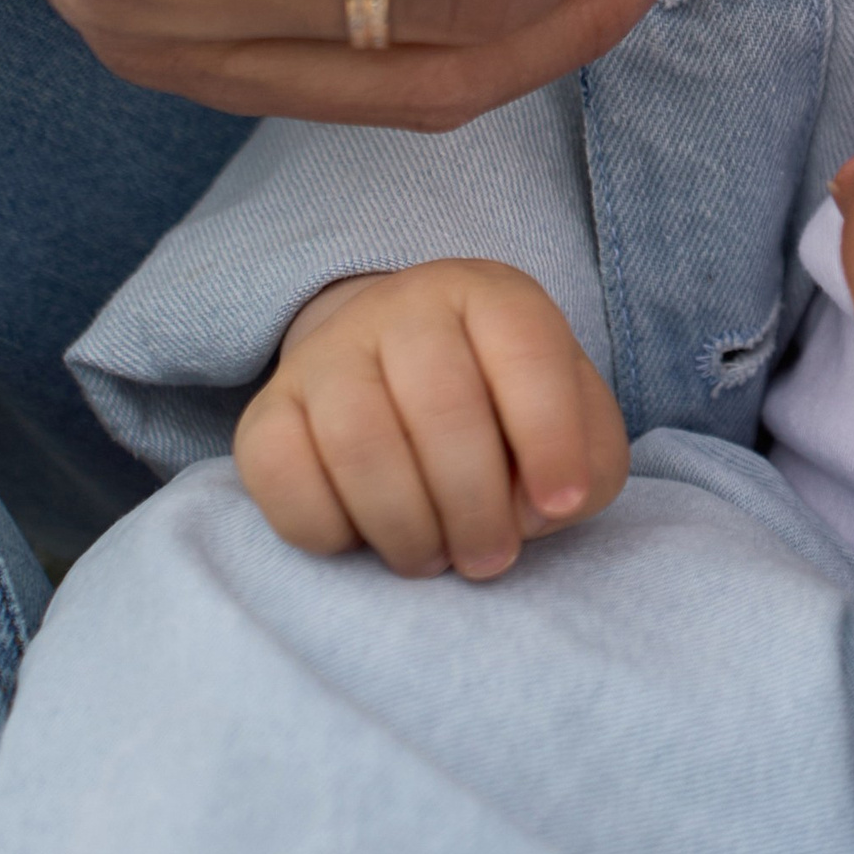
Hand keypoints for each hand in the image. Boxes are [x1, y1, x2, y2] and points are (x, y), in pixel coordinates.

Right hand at [233, 258, 629, 577]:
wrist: (389, 374)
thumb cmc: (501, 410)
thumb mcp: (571, 419)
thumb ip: (588, 462)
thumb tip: (538, 508)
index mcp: (492, 295)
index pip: (529, 354)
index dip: (552, 439)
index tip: (562, 505)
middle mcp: (404, 307)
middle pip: (443, 409)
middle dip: (476, 507)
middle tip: (489, 558)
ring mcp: (327, 354)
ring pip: (363, 448)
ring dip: (409, 530)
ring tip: (433, 557)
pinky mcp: (265, 413)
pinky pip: (286, 482)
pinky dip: (331, 533)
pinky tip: (363, 537)